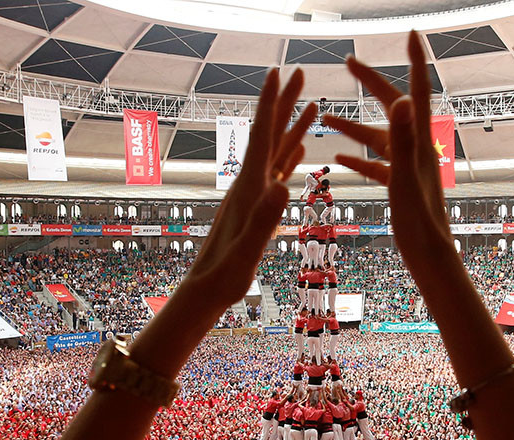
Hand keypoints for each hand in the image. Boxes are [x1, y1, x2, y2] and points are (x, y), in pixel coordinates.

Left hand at [128, 69, 314, 376]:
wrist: (203, 293)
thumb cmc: (224, 277)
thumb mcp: (247, 251)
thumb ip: (265, 219)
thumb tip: (283, 185)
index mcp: (248, 189)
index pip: (261, 137)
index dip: (271, 104)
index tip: (281, 72)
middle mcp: (249, 186)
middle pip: (268, 134)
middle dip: (284, 103)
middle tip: (300, 72)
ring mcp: (252, 196)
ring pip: (275, 152)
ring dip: (290, 126)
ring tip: (310, 105)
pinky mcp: (255, 209)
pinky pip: (276, 174)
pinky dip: (288, 156)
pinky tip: (298, 152)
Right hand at [322, 31, 453, 290]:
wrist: (431, 257)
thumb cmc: (419, 223)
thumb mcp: (405, 178)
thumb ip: (402, 138)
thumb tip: (399, 100)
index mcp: (420, 141)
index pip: (416, 91)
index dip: (413, 60)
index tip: (409, 33)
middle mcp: (417, 149)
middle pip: (393, 107)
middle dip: (371, 83)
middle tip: (349, 62)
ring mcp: (409, 168)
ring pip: (379, 139)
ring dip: (354, 127)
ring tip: (326, 118)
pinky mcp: (402, 186)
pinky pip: (378, 166)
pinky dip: (361, 159)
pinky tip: (343, 161)